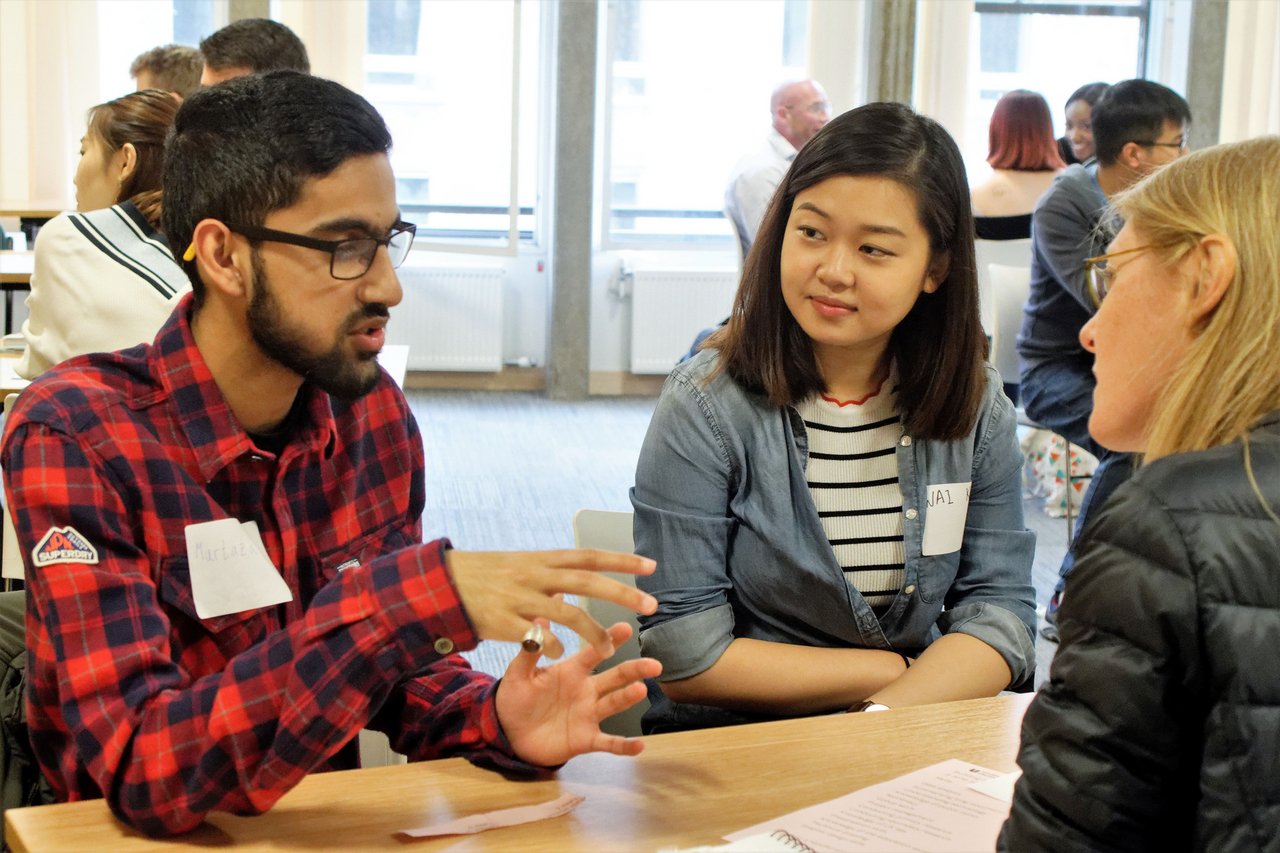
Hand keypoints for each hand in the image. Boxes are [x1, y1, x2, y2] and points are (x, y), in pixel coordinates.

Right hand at [445, 548, 657, 657]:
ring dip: (593, 632)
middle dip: (622, 592)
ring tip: (612, 647)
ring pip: (568, 613)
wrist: (441, 586)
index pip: (589, 555)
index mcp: (542, 559)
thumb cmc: (486, 577)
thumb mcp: (521, 566)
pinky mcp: (505, 622)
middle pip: (587, 580)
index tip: (651, 565)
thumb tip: (581, 577)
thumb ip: (551, 574)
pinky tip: (564, 656)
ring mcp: (521, 598)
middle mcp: (535, 575)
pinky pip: (539, 638)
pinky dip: (556, 648)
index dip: (621, 559)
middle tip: (651, 604)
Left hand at [495, 621, 661, 765]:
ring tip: (641, 690)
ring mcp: (587, 714)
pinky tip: (639, 746)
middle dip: (634, 670)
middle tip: (654, 664)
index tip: (626, 627)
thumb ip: (531, 648)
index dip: (610, 640)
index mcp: (572, 671)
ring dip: (628, 698)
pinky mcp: (585, 739)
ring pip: (613, 704)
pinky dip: (623, 745)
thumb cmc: (515, 697)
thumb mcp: (518, 672)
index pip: (595, 651)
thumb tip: (540, 616)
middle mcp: (586, 690)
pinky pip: (608, 742)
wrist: (507, 732)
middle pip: (615, 677)